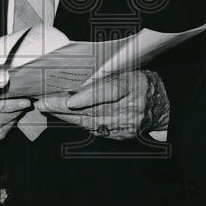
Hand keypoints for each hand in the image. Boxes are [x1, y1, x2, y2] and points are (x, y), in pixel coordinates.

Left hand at [35, 69, 166, 139]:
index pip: (110, 91)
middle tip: (43, 102)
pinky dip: (78, 123)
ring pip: (91, 122)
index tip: (69, 100)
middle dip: (65, 107)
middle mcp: (132, 108)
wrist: (162, 105)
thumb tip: (76, 77)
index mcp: (134, 85)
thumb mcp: (127, 70)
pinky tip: (63, 117)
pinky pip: (96, 130)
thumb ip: (106, 74)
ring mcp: (128, 125)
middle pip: (94, 109)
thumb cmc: (140, 81)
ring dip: (66, 116)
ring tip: (46, 108)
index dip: (89, 97)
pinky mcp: (123, 136)